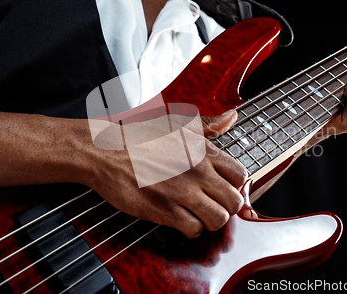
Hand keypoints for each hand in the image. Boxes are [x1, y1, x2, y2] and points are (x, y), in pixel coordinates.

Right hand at [85, 110, 244, 237]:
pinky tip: (182, 219)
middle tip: (213, 204)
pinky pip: (194, 230)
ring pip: (219, 219)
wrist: (105, 152)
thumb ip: (208, 124)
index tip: (222, 187)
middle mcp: (197, 172)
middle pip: (234, 201)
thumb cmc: (138, 138)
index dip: (234, 185)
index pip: (240, 175)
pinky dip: (191, 230)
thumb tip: (232, 117)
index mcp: (203, 151)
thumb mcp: (176, 124)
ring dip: (211, 221)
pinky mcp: (164, 210)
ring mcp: (182, 192)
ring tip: (199, 214)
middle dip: (226, 207)